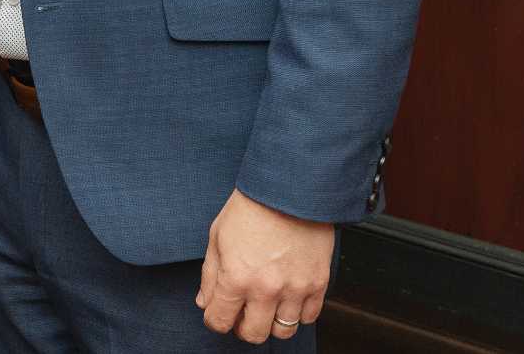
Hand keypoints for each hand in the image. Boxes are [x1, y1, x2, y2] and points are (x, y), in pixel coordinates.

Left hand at [196, 189, 333, 342]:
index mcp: (236, 277)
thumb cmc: (252, 207)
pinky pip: (309, 316)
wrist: (290, 188)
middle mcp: (266, 289)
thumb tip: (205, 302)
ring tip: (267, 304)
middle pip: (253, 334)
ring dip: (272, 322)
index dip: (215, 319)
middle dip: (243, 327)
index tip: (218, 312)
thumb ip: (210, 275)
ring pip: (283, 331)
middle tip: (243, 312)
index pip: (219, 321)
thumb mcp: (217, 236)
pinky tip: (289, 295)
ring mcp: (295, 288)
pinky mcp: (318, 282)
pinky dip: (298, 312)